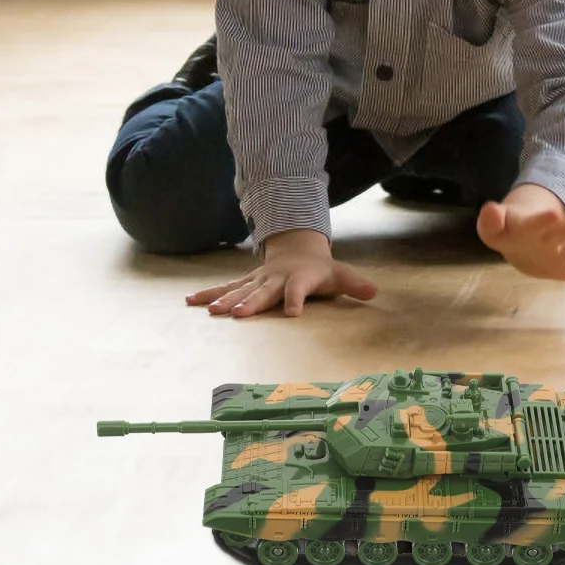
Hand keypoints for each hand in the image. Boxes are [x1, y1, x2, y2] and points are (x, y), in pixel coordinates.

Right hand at [185, 229, 377, 317]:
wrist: (297, 250)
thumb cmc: (320, 270)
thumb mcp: (340, 275)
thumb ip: (355, 284)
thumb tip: (375, 291)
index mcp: (298, 279)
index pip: (298, 290)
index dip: (297, 300)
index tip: (293, 313)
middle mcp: (275, 279)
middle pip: (263, 293)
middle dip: (251, 303)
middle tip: (238, 314)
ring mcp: (257, 281)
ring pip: (239, 290)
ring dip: (224, 300)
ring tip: (210, 311)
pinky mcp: (245, 283)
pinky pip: (224, 289)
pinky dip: (208, 294)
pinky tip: (189, 302)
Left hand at [475, 184, 564, 301]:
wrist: (519, 235)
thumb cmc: (506, 229)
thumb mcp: (492, 227)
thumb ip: (491, 220)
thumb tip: (490, 209)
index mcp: (531, 226)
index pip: (535, 222)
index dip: (541, 219)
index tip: (553, 213)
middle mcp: (550, 237)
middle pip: (562, 232)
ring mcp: (560, 253)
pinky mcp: (564, 269)